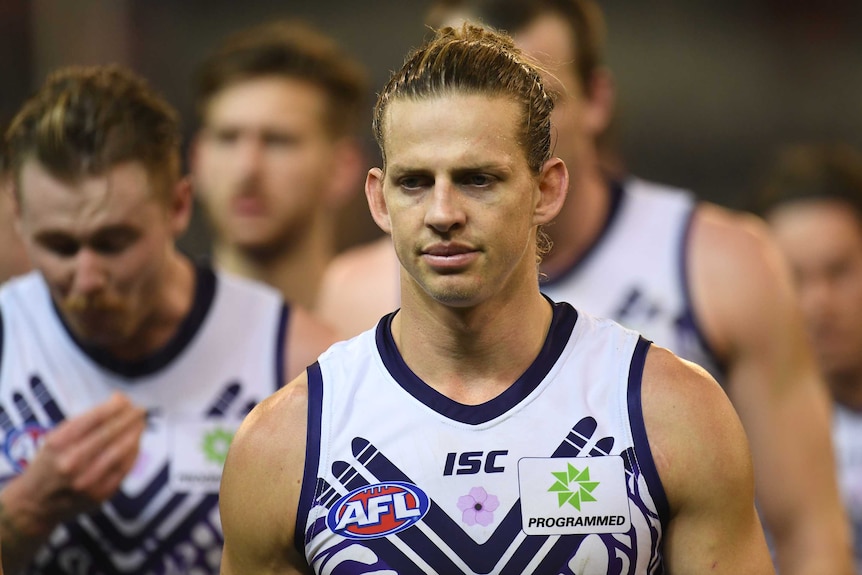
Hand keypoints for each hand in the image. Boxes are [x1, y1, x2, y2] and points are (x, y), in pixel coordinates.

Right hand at [1, 393, 146, 537]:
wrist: (37, 503)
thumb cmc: (52, 462)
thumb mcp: (56, 438)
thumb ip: (87, 419)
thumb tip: (121, 399)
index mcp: (58, 444)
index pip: (94, 418)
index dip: (115, 406)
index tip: (125, 399)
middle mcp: (71, 463)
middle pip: (109, 434)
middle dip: (128, 418)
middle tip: (140, 409)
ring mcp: (87, 481)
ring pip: (120, 451)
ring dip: (135, 433)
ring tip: (141, 423)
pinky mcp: (100, 494)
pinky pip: (124, 468)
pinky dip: (134, 452)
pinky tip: (136, 442)